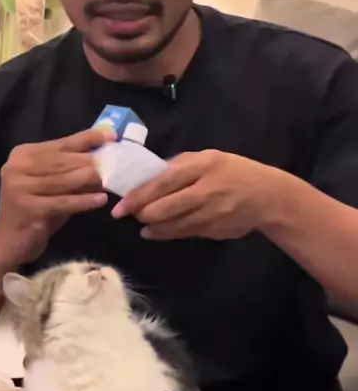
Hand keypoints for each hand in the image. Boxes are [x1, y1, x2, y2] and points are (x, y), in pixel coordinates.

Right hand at [0, 128, 113, 266]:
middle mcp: (17, 166)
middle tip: (118, 162)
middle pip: (63, 161)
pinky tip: (101, 200)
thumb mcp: (51, 185)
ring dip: (91, 180)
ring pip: (64, 180)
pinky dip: (84, 201)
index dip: (87, 139)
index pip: (60, 143)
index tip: (111, 135)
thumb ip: (69, 169)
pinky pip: (63, 202)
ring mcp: (19, 186)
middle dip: (91, 161)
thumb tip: (102, 156)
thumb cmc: (36, 210)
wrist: (9, 241)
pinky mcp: (27, 207)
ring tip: (113, 179)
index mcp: (22, 154)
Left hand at [112, 150, 280, 240]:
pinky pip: (184, 233)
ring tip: (143, 224)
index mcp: (204, 166)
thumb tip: (150, 175)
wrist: (269, 197)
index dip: (140, 195)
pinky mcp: (214, 230)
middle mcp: (207, 190)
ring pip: (172, 225)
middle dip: (142, 213)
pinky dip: (166, 233)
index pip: (164, 182)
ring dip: (153, 226)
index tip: (121, 205)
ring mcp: (212, 213)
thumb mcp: (210, 158)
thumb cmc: (235, 172)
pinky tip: (156, 232)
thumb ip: (181, 164)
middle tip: (130, 214)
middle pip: (165, 208)